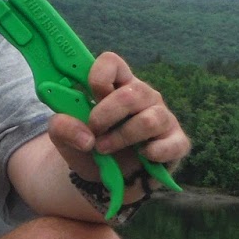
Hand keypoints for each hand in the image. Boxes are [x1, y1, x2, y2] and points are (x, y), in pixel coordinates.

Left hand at [45, 51, 190, 183]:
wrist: (103, 177)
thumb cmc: (88, 145)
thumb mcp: (63, 136)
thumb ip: (62, 127)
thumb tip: (86, 137)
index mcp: (115, 85)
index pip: (111, 62)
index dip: (98, 77)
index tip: (89, 97)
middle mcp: (143, 95)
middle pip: (130, 94)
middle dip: (104, 116)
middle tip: (93, 131)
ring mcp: (163, 117)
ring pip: (149, 120)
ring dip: (121, 137)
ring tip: (104, 148)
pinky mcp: (176, 142)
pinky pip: (173, 144)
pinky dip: (154, 153)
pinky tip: (142, 156)